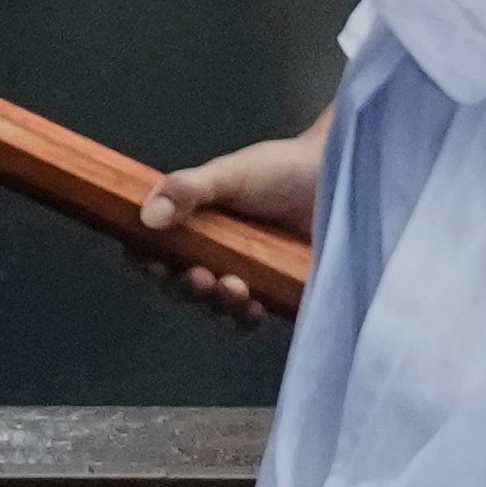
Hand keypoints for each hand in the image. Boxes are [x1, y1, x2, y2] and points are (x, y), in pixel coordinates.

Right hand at [135, 118, 323, 323]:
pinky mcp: (273, 291)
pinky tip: (253, 306)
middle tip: (200, 277)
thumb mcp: (229, 173)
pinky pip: (250, 316)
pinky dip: (246, 316)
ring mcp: (244, 275)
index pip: (154, 251)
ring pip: (213, 304)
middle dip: (184, 286)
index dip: (147, 261)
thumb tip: (148, 216)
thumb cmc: (280, 170)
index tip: (152, 262)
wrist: (338, 175)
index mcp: (194, 225)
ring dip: (215, 301)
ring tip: (234, 287)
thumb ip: (187, 189)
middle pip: (179, 285)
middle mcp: (214, 254)